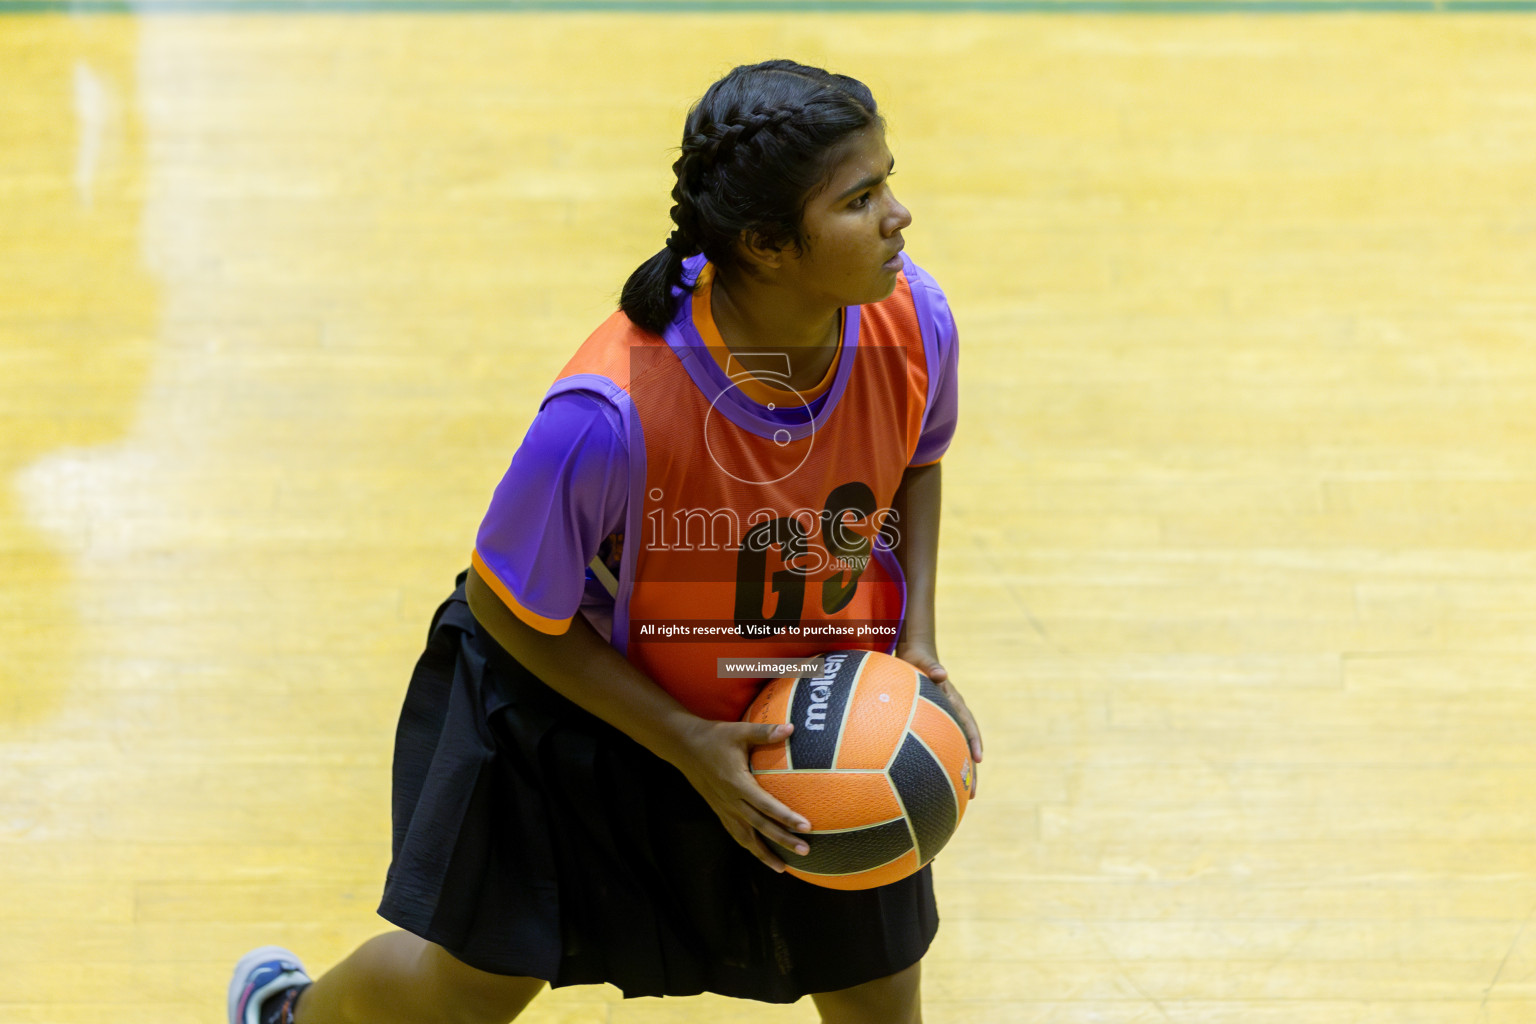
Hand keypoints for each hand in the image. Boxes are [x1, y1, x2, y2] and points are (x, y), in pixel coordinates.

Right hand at [670, 719, 812, 872]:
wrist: (683, 746)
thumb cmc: (714, 737)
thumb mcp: (740, 731)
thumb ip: (765, 732)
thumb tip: (791, 728)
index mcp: (738, 783)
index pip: (766, 805)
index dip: (786, 817)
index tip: (806, 827)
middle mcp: (731, 800)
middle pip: (760, 826)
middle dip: (783, 840)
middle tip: (805, 851)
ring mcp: (724, 808)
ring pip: (746, 837)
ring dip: (764, 853)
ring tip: (782, 868)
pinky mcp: (719, 810)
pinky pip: (735, 833)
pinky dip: (749, 846)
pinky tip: (759, 853)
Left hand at [896, 642, 983, 796]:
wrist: (915, 657)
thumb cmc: (917, 659)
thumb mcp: (922, 661)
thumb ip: (931, 667)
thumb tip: (941, 673)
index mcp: (952, 700)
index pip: (967, 723)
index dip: (974, 741)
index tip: (978, 759)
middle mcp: (953, 712)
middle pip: (966, 744)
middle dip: (971, 769)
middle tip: (973, 793)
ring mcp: (945, 720)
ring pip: (956, 748)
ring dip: (960, 771)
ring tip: (962, 796)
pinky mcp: (934, 724)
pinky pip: (941, 746)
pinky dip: (943, 762)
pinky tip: (937, 781)